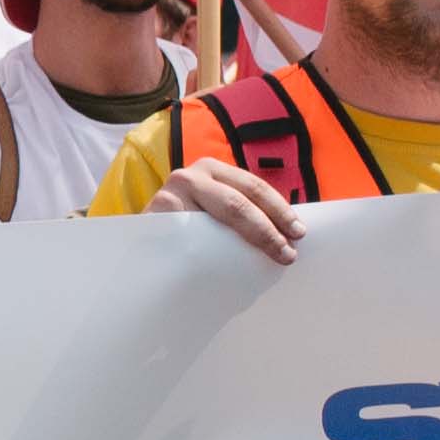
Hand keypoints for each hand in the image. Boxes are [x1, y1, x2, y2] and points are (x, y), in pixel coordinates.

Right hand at [151, 154, 308, 264]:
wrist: (140, 247)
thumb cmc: (185, 229)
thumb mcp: (213, 210)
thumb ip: (239, 211)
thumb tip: (288, 231)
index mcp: (211, 169)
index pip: (253, 187)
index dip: (279, 210)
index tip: (299, 234)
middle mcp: (190, 176)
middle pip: (238, 203)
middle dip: (268, 230)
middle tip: (287, 254)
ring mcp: (170, 196)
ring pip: (218, 220)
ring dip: (248, 243)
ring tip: (268, 259)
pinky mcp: (156, 219)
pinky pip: (193, 239)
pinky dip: (214, 255)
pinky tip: (229, 270)